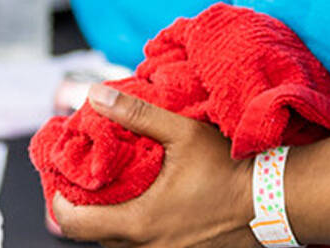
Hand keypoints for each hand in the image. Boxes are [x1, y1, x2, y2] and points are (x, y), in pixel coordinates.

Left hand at [52, 85, 253, 247]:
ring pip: (118, 243)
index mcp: (136, 222)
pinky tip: (152, 204)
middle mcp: (144, 247)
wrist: (271, 200)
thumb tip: (96, 96)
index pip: (72, 224)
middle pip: (93, 236)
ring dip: (113, 220)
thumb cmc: (230, 168)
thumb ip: (137, 114)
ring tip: (121, 190)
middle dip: (87, 208)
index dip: (58, 201)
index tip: (62, 180)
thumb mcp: (184, 133)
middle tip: (92, 180)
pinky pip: (143, 246)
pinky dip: (137, 228)